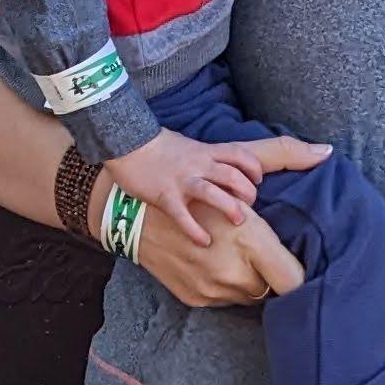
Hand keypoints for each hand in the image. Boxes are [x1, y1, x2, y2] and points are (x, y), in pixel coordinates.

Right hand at [102, 126, 265, 248]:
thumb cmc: (155, 145)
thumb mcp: (186, 144)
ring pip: (213, 193)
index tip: (257, 179)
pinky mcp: (165, 195)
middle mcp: (197, 164)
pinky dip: (195, 230)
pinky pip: (183, 216)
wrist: (126, 142)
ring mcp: (182, 180)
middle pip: (232, 175)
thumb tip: (216, 166)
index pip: (238, 154)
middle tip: (250, 205)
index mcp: (204, 151)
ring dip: (229, 207)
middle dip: (247, 191)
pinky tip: (204, 242)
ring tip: (238, 221)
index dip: (253, 167)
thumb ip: (203, 155)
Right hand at [133, 207, 303, 307]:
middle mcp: (232, 273)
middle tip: (263, 258)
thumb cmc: (198, 204)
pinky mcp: (196, 298)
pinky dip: (227, 287)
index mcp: (251, 242)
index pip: (293, 281)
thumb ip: (273, 239)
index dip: (303, 281)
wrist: (141, 219)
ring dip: (249, 283)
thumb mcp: (240, 207)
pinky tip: (217, 267)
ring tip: (238, 260)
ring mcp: (212, 290)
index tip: (304, 276)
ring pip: (249, 297)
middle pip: (272, 290)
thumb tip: (298, 270)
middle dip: (271, 277)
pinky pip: (226, 301)